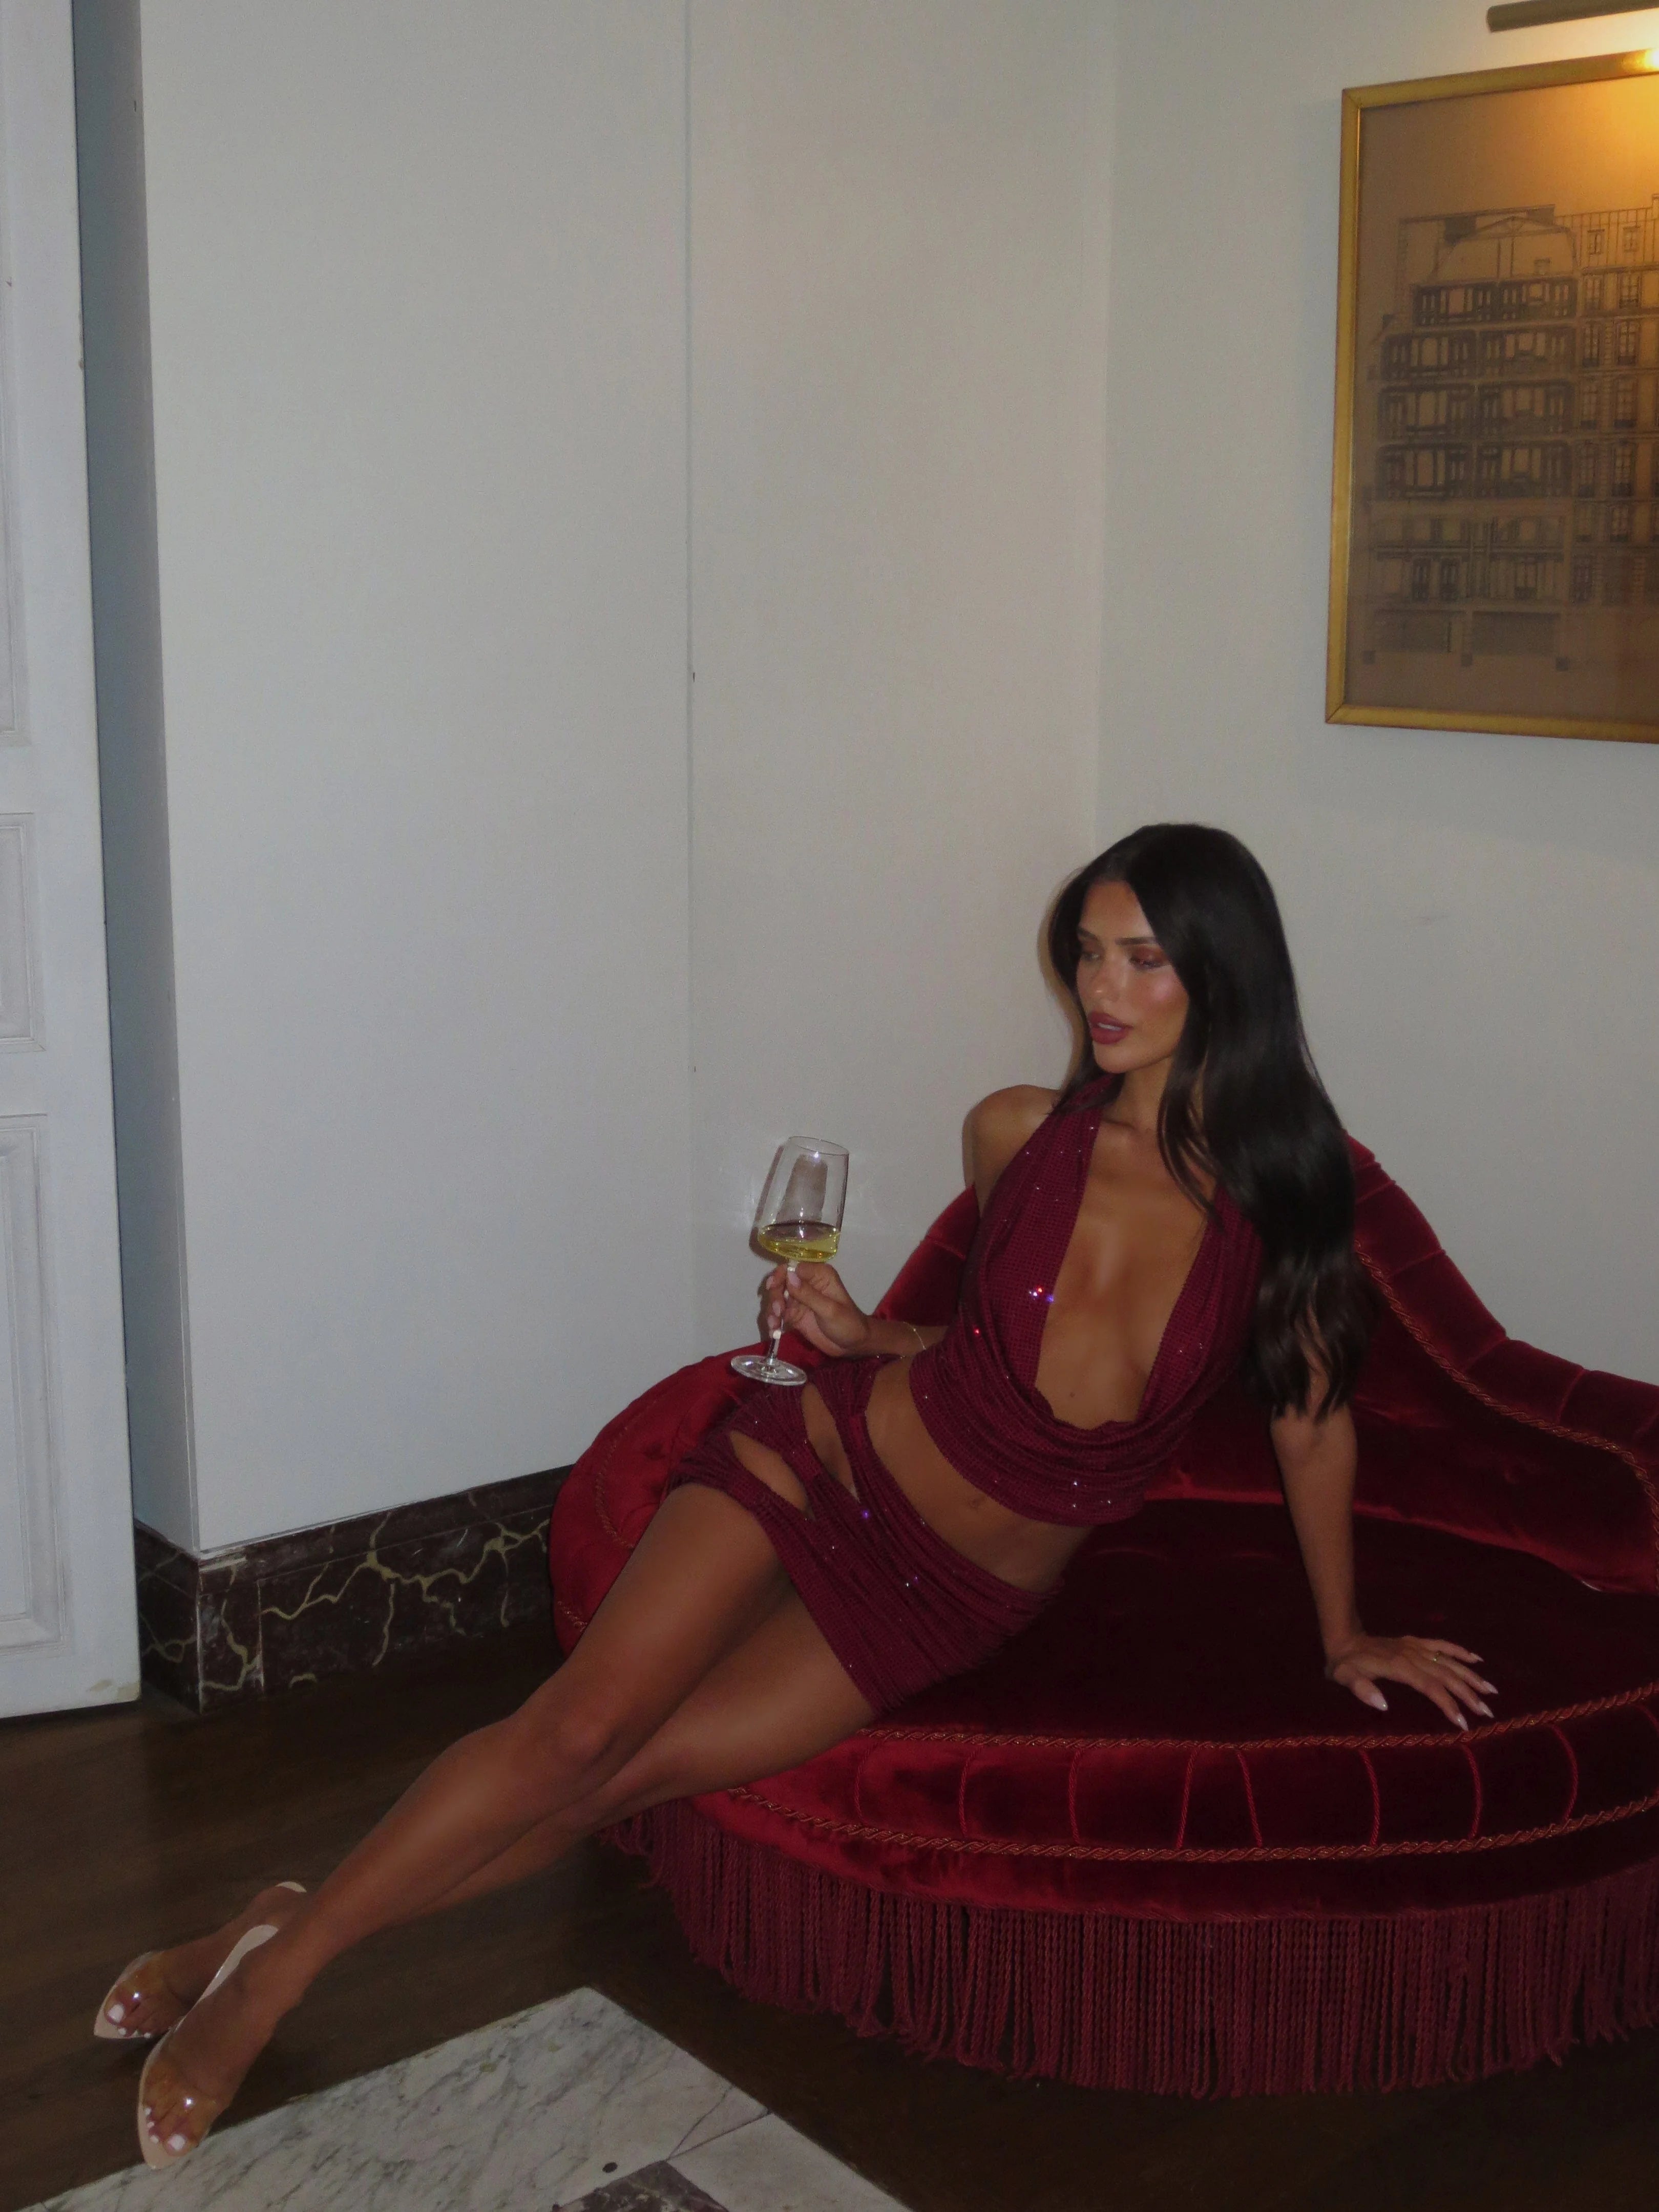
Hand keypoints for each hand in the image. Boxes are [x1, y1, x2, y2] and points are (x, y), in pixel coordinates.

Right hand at [759, 1261, 872, 1359]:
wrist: (852, 1345)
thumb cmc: (848, 1324)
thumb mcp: (829, 1309)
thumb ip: (809, 1294)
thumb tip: (789, 1276)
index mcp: (819, 1275)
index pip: (794, 1267)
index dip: (781, 1275)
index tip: (772, 1287)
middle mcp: (807, 1283)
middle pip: (782, 1282)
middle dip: (775, 1296)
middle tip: (777, 1312)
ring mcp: (799, 1299)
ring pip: (777, 1298)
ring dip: (772, 1310)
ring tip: (774, 1325)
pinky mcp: (794, 1314)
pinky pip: (778, 1314)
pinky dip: (774, 1321)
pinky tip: (774, 1332)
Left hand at [1324, 1634, 1495, 1729]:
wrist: (1344, 1639)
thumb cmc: (1345, 1664)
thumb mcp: (1345, 1677)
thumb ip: (1361, 1689)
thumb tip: (1382, 1704)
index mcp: (1399, 1666)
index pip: (1430, 1687)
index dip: (1448, 1704)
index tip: (1463, 1722)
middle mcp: (1413, 1655)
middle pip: (1447, 1675)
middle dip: (1468, 1694)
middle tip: (1487, 1712)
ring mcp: (1417, 1647)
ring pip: (1450, 1661)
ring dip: (1471, 1676)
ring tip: (1491, 1691)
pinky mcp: (1417, 1642)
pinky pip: (1442, 1644)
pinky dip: (1460, 1651)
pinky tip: (1477, 1659)